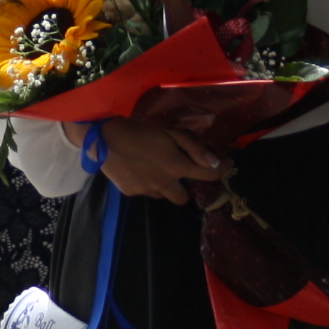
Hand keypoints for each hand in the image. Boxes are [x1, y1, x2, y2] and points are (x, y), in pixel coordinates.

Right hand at [93, 115, 222, 204]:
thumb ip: (194, 147)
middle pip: (184, 198)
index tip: (226, 163)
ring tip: (152, 166)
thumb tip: (215, 163)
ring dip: (163, 184)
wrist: (102, 138)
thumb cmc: (139, 130)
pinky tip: (136, 167)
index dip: (222, 169)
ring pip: (163, 194)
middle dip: (184, 187)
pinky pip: (144, 191)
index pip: (210, 175)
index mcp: (177, 166)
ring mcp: (146, 190)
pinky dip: (145, 182)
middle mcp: (164, 184)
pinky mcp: (130, 192)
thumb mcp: (169, 131)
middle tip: (176, 171)